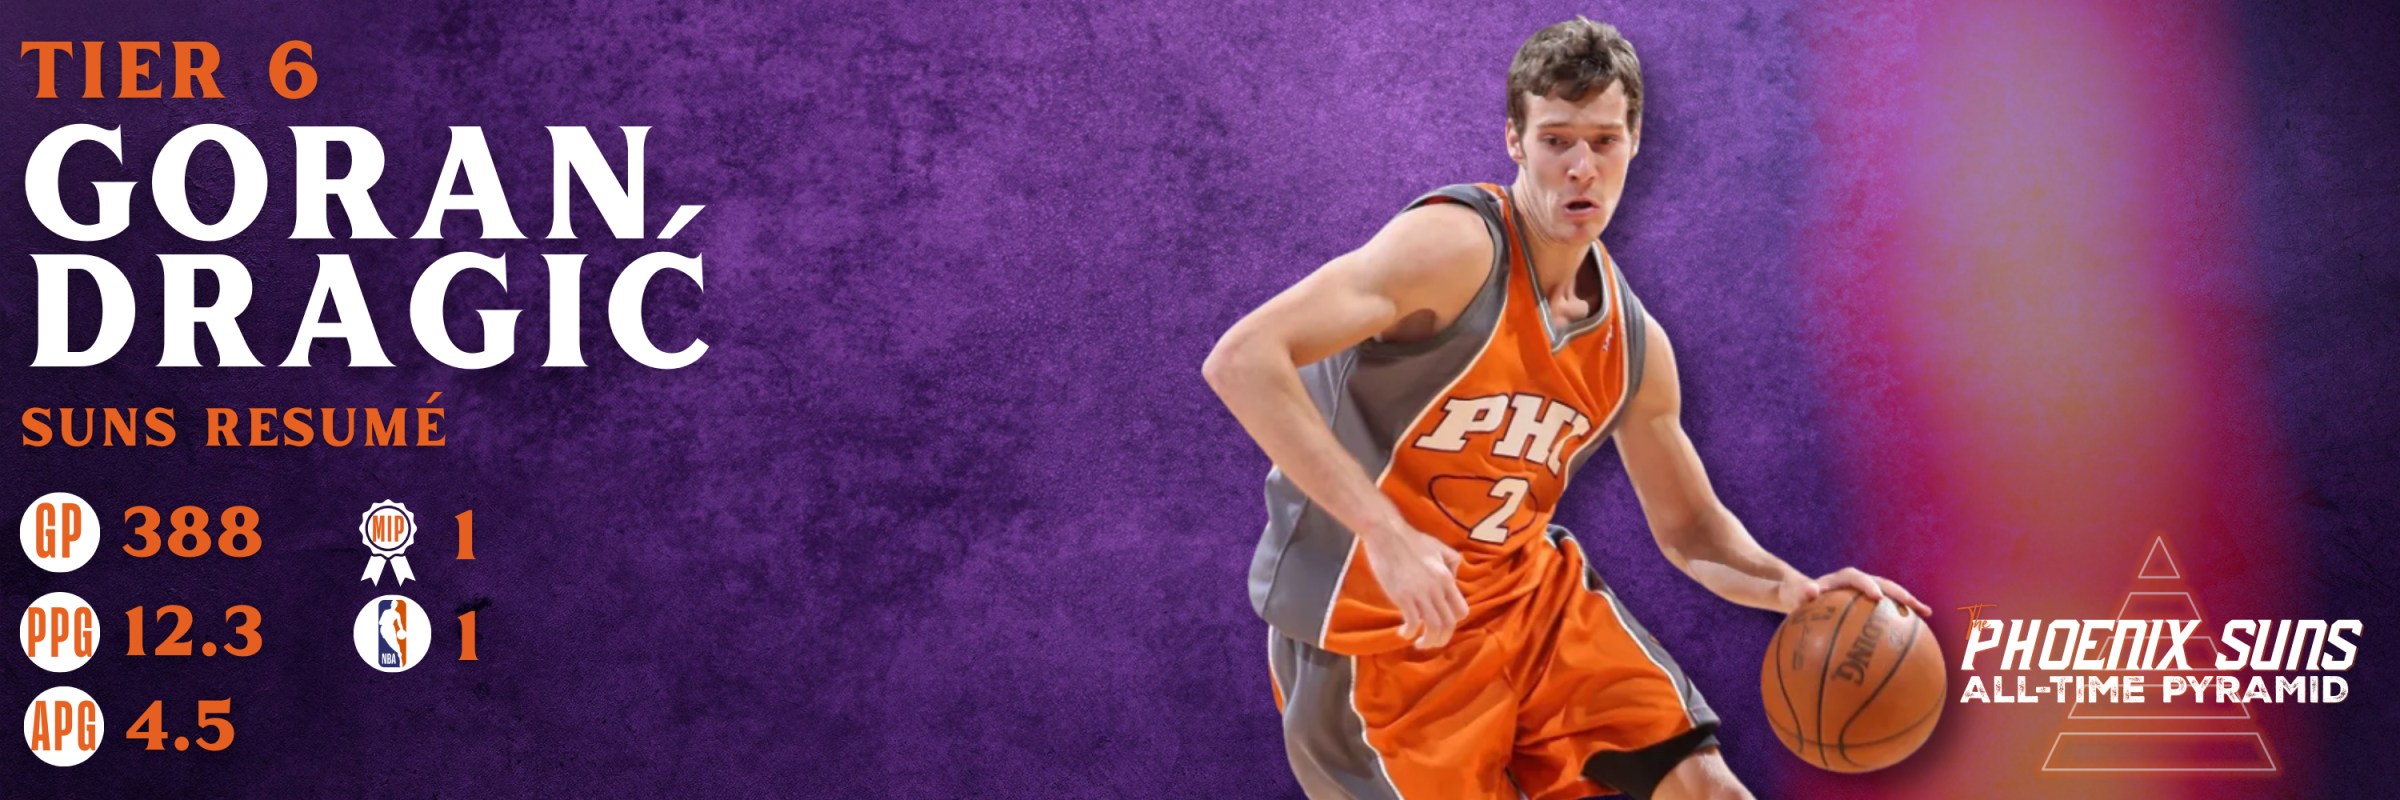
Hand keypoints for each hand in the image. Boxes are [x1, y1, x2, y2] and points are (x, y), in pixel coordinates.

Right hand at [1360, 524, 1467, 649]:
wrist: (1388, 534)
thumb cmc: (1412, 539)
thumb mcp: (1440, 547)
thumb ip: (1453, 561)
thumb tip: (1455, 576)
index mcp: (1447, 578)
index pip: (1461, 610)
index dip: (1454, 622)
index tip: (1443, 624)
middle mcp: (1437, 589)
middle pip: (1448, 624)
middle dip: (1442, 638)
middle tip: (1432, 641)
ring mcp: (1420, 593)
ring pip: (1433, 627)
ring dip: (1428, 641)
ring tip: (1420, 644)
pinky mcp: (1402, 596)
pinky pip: (1412, 622)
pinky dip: (1409, 633)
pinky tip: (1404, 633)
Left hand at [1777, 567, 1930, 617]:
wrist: (1803, 597)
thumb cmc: (1797, 598)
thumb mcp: (1793, 594)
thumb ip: (1800, 592)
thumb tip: (1810, 591)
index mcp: (1843, 578)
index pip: (1858, 578)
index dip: (1868, 586)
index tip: (1877, 597)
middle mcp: (1859, 582)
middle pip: (1883, 584)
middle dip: (1898, 593)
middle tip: (1911, 604)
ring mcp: (1868, 593)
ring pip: (1892, 595)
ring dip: (1909, 603)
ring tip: (1926, 613)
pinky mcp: (1871, 605)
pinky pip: (1889, 610)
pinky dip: (1903, 618)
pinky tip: (1918, 633)